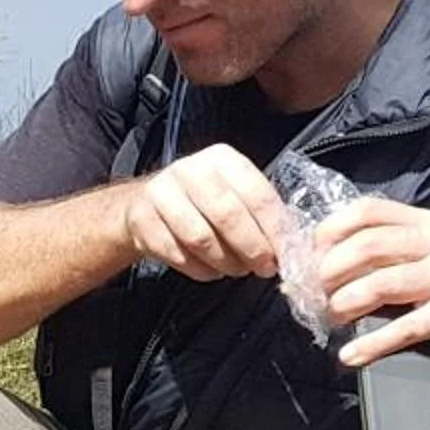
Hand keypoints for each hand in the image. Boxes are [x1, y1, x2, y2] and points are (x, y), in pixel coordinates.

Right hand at [119, 145, 285, 281]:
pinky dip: (200, 269)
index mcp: (221, 160)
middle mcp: (191, 170)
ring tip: (235, 269)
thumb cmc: (199, 202)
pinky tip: (209, 269)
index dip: (273, 229)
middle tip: (263, 267)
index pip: (256, 194)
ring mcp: (162, 194)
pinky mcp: (143, 220)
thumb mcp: (231, 193)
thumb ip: (258, 212)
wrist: (145, 204)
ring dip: (225, 262)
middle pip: (228, 216)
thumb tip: (286, 245)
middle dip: (251, 248)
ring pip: (201, 239)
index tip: (283, 253)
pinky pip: (178, 254)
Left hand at [312, 197, 429, 381]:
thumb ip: (385, 259)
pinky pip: (405, 326)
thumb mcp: (426, 263)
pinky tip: (352, 354)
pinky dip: (371, 343)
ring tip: (333, 318)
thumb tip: (320, 271)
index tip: (310, 257)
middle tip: (316, 295)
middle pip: (369, 244)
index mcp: (426, 224)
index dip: (331, 232)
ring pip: (383, 282)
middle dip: (332, 271)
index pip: (368, 211)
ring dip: (347, 303)